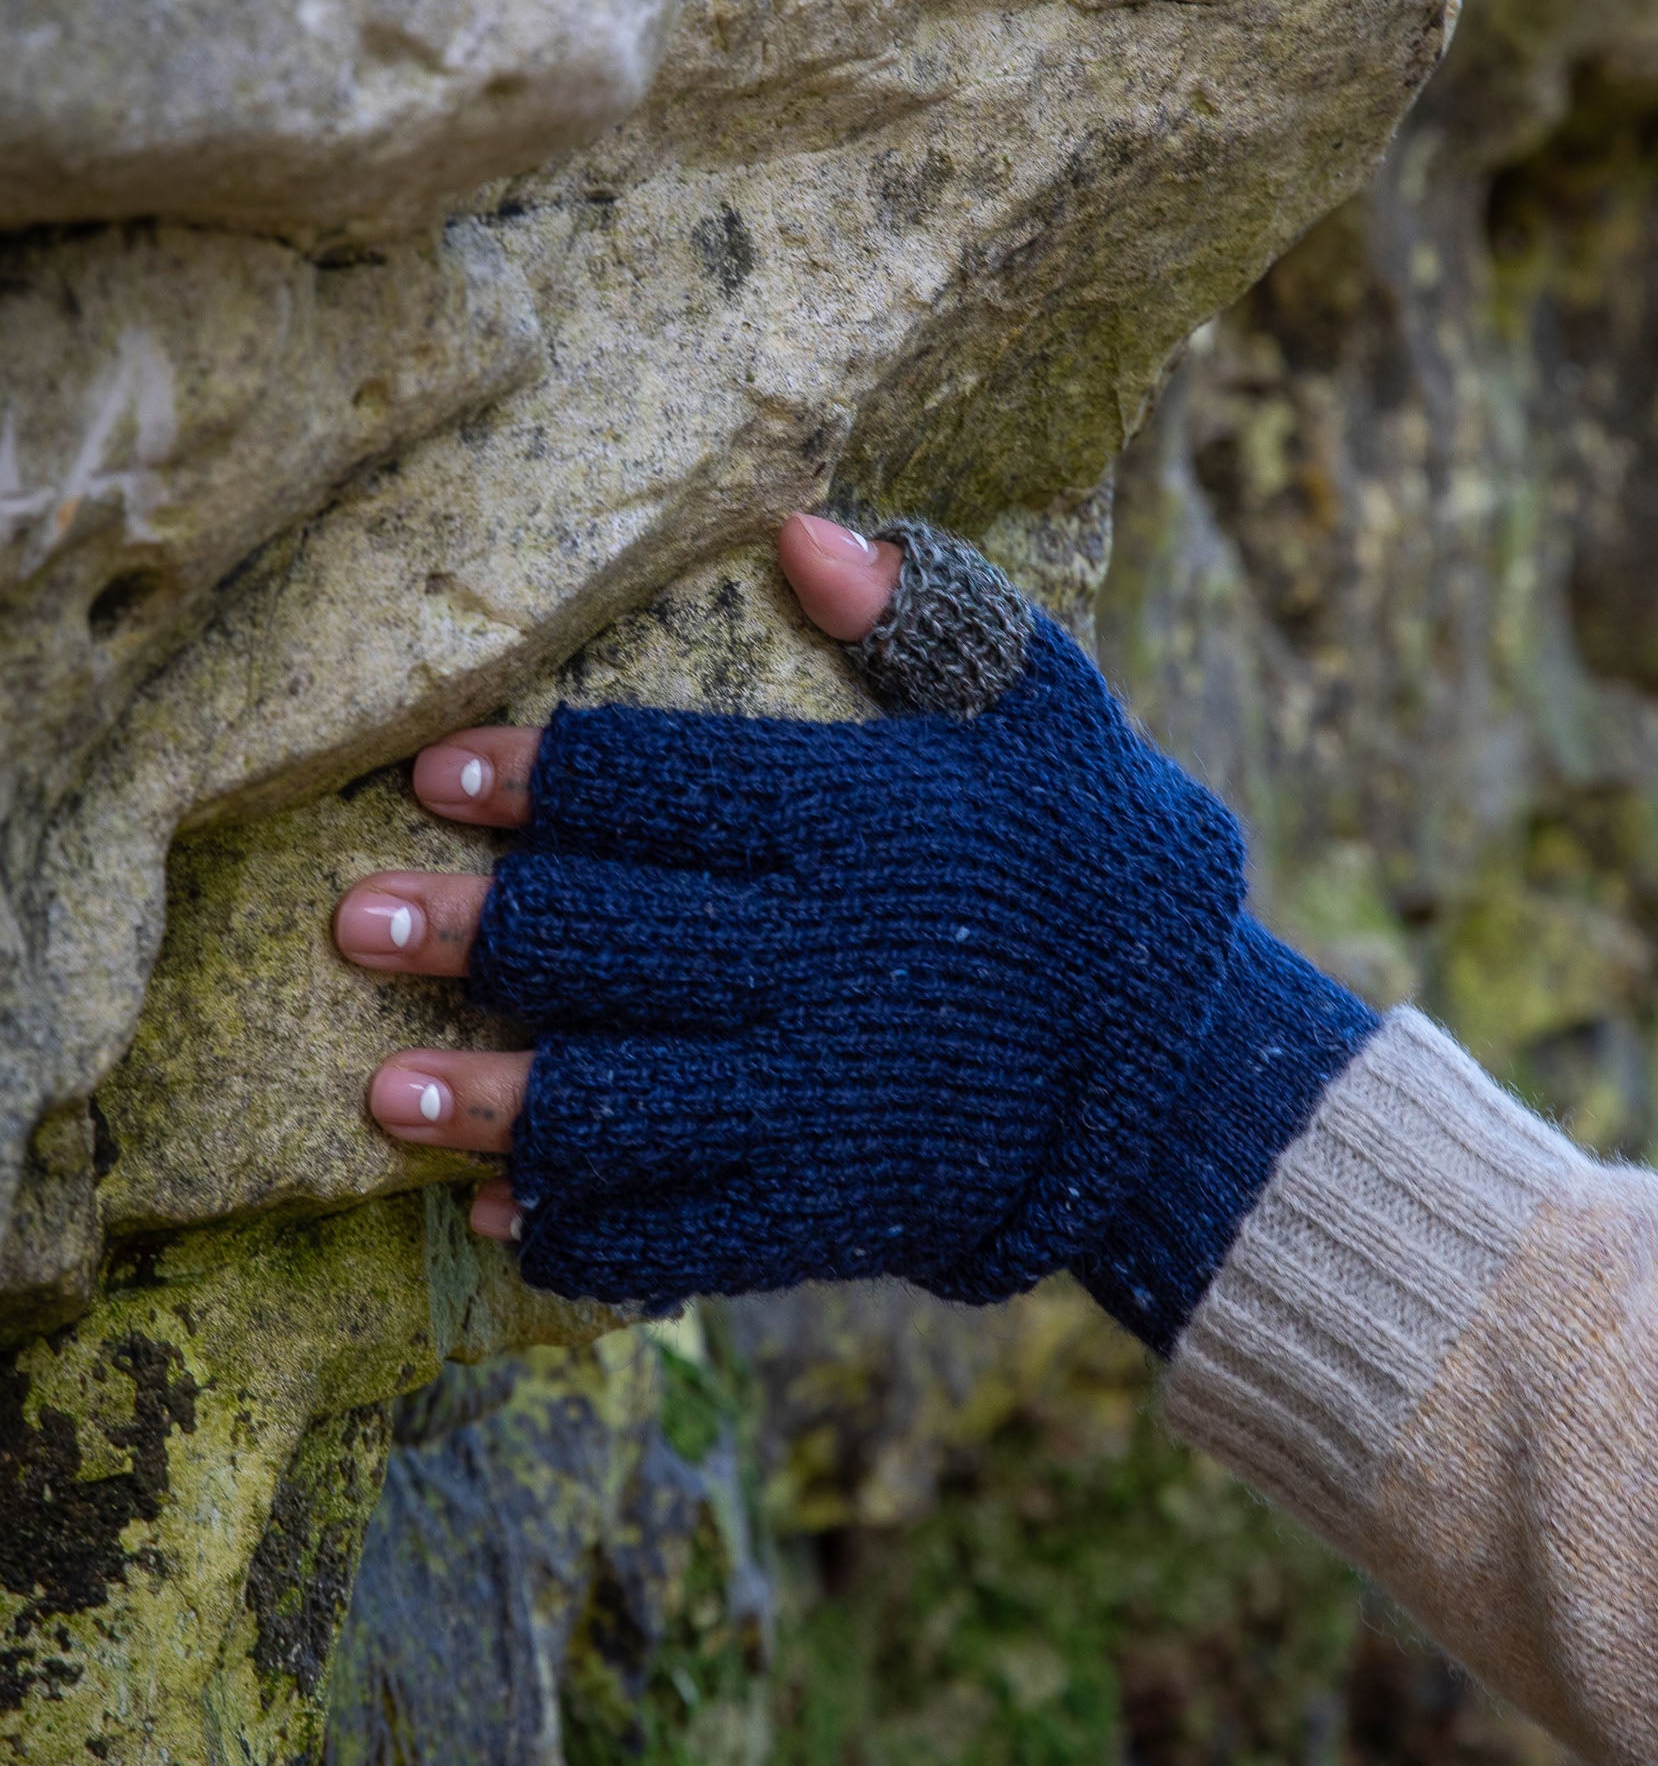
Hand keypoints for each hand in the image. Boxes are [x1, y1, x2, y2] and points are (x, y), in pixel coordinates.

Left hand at [332, 511, 1372, 1348]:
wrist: (1194, 1070)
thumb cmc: (1098, 868)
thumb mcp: (1054, 714)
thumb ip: (939, 619)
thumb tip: (799, 529)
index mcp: (866, 825)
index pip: (661, 786)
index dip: (535, 778)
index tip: (441, 777)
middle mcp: (831, 962)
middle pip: (609, 942)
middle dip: (471, 935)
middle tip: (355, 923)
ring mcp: (831, 1100)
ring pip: (620, 1103)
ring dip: (491, 1104)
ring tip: (384, 1098)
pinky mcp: (840, 1213)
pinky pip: (686, 1236)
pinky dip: (589, 1234)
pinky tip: (512, 1219)